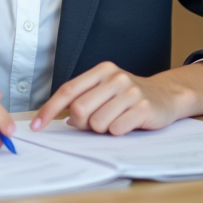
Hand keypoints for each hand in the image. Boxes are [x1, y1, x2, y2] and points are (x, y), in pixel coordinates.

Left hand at [30, 60, 202, 136]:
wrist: (166, 95)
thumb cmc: (129, 96)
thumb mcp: (106, 91)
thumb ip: (84, 100)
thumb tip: (64, 119)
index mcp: (101, 71)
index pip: (68, 90)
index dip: (49, 109)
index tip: (36, 126)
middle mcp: (115, 77)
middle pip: (80, 109)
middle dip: (83, 123)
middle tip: (95, 123)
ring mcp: (130, 91)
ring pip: (97, 123)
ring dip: (103, 129)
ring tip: (115, 120)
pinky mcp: (143, 108)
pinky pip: (116, 129)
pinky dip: (118, 132)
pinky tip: (127, 123)